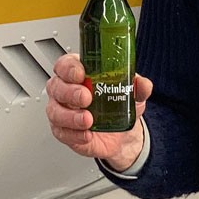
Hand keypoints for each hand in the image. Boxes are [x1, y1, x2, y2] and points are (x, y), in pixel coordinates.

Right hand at [45, 53, 151, 172]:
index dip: (69, 68)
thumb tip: (143, 83)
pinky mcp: (63, 131)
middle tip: (86, 97)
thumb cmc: (117, 105)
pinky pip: (61, 132)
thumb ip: (138, 86)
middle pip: (56, 86)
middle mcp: (65, 90)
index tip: (81, 74)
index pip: (65, 65)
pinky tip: (86, 134)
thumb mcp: (131, 92)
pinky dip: (74, 134)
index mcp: (78, 73)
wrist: (119, 134)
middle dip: (70, 92)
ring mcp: (61, 111)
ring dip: (70, 116)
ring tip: (87, 120)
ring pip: (55, 111)